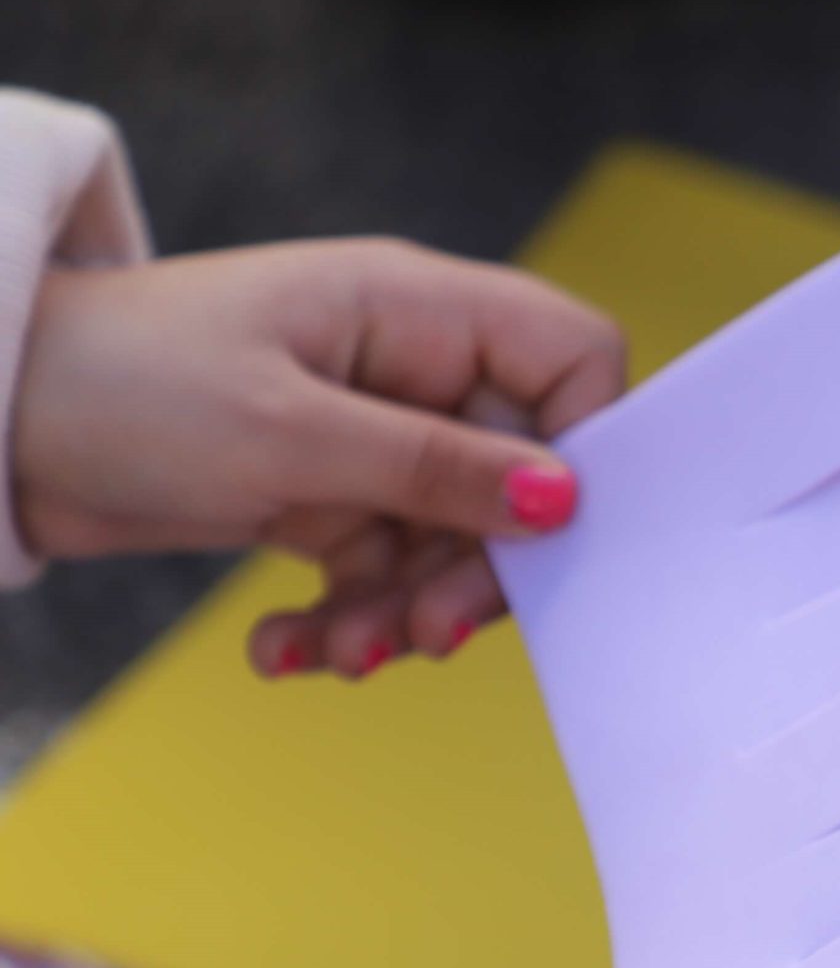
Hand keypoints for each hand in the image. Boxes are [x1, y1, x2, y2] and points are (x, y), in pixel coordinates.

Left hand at [10, 238, 624, 678]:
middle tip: (424, 635)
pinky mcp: (328, 493)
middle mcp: (410, 367)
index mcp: (416, 311)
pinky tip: (288, 650)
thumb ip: (437, 470)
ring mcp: (371, 433)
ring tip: (335, 655)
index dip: (587, 443)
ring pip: (454, 539)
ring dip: (404, 611)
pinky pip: (385, 568)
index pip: (572, 358)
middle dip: (476, 567)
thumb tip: (566, 499)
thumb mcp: (288, 434)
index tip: (545, 529)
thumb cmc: (123, 387)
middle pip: (521, 473)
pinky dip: (348, 618)